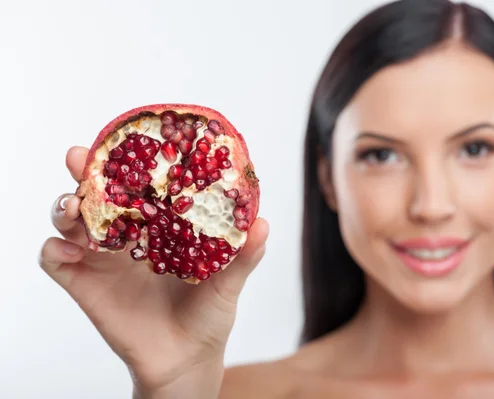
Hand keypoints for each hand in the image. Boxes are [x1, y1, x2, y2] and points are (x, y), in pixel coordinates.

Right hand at [38, 146, 268, 392]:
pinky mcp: (85, 284)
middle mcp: (128, 236)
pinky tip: (69, 249)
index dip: (128, 161)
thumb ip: (244, 255)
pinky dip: (54, 249)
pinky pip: (55, 260)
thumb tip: (262, 223)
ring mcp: (103, 259)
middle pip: (98, 194)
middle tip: (78, 158)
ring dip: (65, 207)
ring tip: (75, 207)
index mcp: (159, 226)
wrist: (187, 359)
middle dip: (84, 172)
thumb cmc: (209, 315)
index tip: (125, 140)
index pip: (138, 185)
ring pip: (70, 221)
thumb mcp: (229, 283)